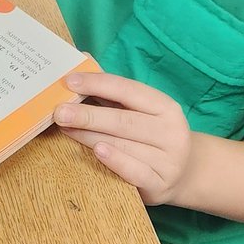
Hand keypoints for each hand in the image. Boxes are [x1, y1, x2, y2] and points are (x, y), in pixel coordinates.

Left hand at [54, 72, 193, 206]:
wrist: (183, 174)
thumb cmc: (151, 133)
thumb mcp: (140, 110)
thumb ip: (112, 90)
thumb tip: (82, 59)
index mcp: (165, 107)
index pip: (128, 90)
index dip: (98, 84)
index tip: (69, 82)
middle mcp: (171, 132)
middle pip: (123, 120)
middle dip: (88, 115)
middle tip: (60, 111)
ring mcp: (168, 160)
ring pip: (123, 145)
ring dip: (89, 137)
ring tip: (65, 129)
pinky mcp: (160, 185)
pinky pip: (135, 172)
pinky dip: (115, 161)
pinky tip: (97, 151)